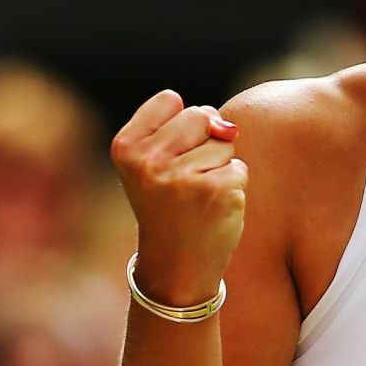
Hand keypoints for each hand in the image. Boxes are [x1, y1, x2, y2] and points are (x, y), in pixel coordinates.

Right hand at [111, 89, 246, 298]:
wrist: (176, 266)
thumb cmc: (169, 208)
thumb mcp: (157, 163)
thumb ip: (186, 128)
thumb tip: (228, 127)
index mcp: (126, 147)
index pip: (170, 99)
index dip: (180, 127)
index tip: (169, 159)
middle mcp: (149, 161)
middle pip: (200, 114)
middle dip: (204, 142)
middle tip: (186, 182)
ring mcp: (182, 177)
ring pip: (224, 142)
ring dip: (220, 167)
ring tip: (199, 197)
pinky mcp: (216, 192)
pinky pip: (239, 168)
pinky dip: (234, 186)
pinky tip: (214, 209)